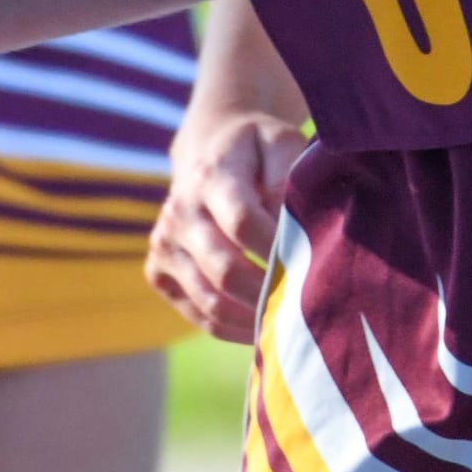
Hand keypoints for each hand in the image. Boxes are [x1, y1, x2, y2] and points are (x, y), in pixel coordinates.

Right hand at [145, 112, 303, 340]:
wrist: (211, 152)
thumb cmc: (258, 153)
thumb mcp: (279, 142)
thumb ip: (286, 175)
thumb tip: (286, 221)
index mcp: (210, 176)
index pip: (243, 223)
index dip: (279, 249)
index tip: (313, 262)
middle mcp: (179, 211)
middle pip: (225, 270)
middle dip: (272, 293)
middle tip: (309, 306)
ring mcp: (164, 244)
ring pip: (211, 302)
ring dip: (255, 318)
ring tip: (293, 323)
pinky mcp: (158, 270)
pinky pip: (199, 315)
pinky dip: (235, 329)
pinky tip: (266, 326)